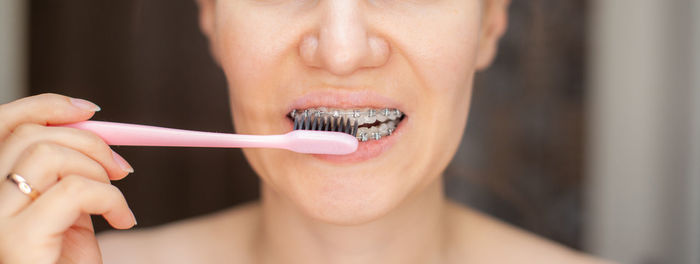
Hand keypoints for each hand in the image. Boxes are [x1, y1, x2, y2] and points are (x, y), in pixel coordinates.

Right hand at [0, 94, 136, 263]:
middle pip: (27, 135)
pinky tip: (123, 220)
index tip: (91, 111)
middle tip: (122, 169)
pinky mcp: (17, 241)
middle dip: (89, 141)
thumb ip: (68, 174)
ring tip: (117, 202)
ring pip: (48, 154)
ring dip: (99, 171)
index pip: (0, 125)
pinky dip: (111, 198)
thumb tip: (92, 128)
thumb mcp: (68, 213)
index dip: (45, 106)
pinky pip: (74, 190)